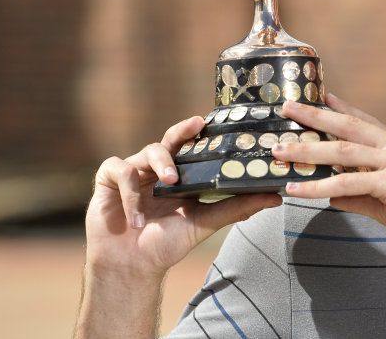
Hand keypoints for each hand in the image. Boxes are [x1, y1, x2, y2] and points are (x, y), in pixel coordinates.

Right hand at [85, 116, 281, 278]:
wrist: (131, 265)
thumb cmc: (166, 243)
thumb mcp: (204, 223)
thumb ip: (237, 207)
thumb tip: (277, 197)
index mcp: (181, 174)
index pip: (194, 147)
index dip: (203, 132)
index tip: (217, 120)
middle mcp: (158, 167)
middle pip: (171, 138)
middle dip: (183, 129)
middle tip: (196, 124)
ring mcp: (133, 170)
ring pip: (148, 151)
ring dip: (161, 166)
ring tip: (169, 184)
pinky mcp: (108, 177)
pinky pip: (120, 170)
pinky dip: (130, 193)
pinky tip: (136, 217)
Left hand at [276, 95, 385, 262]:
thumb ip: (361, 197)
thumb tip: (333, 195)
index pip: (366, 122)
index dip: (342, 109)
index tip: (321, 97)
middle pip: (349, 126)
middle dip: (316, 116)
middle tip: (289, 108)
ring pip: (343, 151)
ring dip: (308, 150)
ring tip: (280, 151)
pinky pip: (348, 183)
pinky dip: (318, 187)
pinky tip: (297, 190)